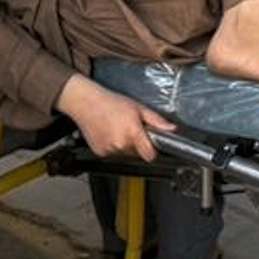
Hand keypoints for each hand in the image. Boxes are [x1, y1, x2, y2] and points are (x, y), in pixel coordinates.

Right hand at [56, 75, 172, 160]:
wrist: (86, 103)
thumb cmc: (110, 103)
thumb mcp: (138, 108)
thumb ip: (156, 121)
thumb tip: (171, 129)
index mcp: (132, 133)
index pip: (150, 155)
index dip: (153, 150)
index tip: (151, 145)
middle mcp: (121, 144)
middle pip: (138, 154)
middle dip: (138, 144)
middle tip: (131, 129)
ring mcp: (110, 150)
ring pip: (125, 155)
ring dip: (125, 146)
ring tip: (118, 129)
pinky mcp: (100, 153)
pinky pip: (113, 154)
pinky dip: (113, 147)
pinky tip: (110, 133)